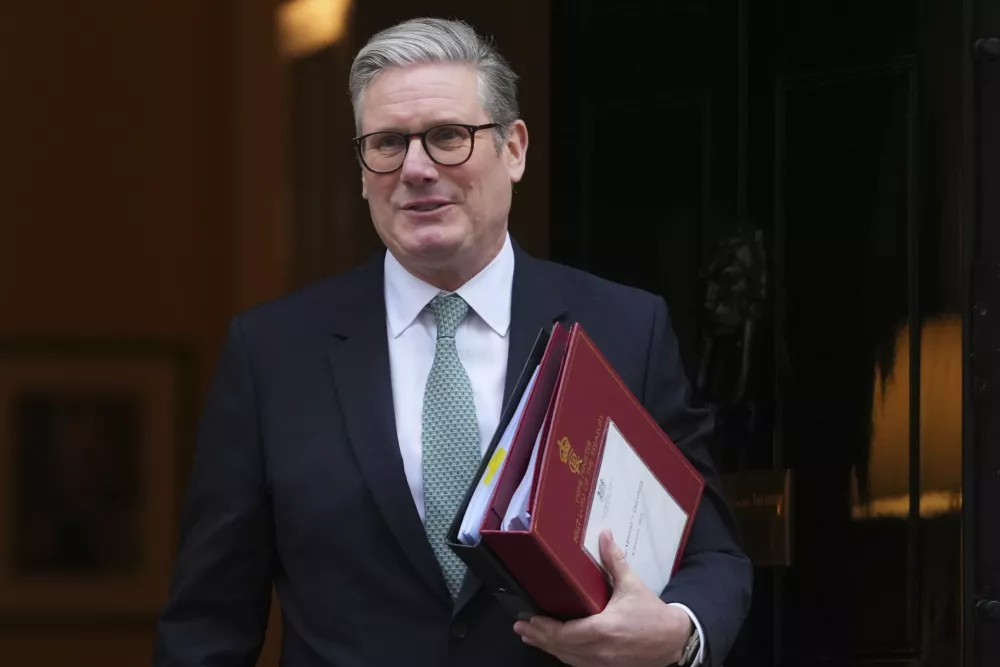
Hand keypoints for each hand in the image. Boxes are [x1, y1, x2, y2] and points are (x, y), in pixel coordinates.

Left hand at [513, 530, 691, 666]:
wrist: (674, 640)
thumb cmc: (653, 614)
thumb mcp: (632, 585)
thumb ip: (614, 561)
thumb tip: (605, 535)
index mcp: (604, 629)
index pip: (566, 632)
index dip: (545, 628)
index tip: (530, 619)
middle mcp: (600, 650)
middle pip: (561, 646)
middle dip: (539, 637)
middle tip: (520, 626)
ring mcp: (602, 662)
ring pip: (568, 657)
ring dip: (547, 647)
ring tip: (530, 636)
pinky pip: (578, 663)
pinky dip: (564, 654)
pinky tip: (554, 648)